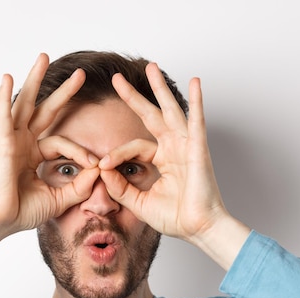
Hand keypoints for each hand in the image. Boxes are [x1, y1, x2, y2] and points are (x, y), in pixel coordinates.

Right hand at [0, 54, 99, 255]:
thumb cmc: (21, 212)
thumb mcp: (59, 198)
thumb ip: (79, 186)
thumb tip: (100, 171)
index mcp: (34, 154)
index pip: (63, 143)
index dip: (81, 153)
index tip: (96, 166)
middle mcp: (23, 142)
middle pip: (45, 110)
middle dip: (63, 92)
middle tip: (81, 74)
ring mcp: (11, 140)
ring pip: (25, 104)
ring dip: (35, 79)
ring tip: (43, 57)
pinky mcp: (1, 144)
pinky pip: (4, 116)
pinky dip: (4, 98)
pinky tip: (6, 78)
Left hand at [99, 63, 249, 267]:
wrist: (198, 229)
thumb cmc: (175, 218)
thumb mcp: (139, 202)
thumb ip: (120, 187)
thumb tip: (102, 171)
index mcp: (162, 160)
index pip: (133, 147)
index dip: (116, 154)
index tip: (101, 166)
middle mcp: (173, 148)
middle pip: (151, 116)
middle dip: (134, 97)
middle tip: (117, 79)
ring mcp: (186, 146)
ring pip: (170, 111)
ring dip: (160, 89)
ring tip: (152, 67)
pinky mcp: (198, 148)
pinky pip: (197, 120)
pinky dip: (197, 101)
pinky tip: (195, 82)